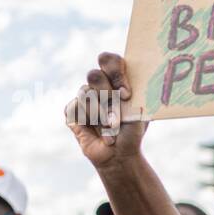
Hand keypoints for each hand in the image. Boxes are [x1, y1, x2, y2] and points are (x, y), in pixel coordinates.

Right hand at [64, 52, 148, 170]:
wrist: (121, 153)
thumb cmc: (133, 129)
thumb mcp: (141, 109)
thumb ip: (135, 92)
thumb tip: (130, 84)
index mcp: (116, 78)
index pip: (109, 61)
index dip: (116, 73)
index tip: (126, 94)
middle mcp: (98, 84)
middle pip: (94, 75)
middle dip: (108, 95)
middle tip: (118, 112)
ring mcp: (83, 96)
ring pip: (86, 94)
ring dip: (102, 114)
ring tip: (113, 127)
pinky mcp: (72, 110)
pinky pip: (77, 108)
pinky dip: (91, 122)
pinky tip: (100, 132)